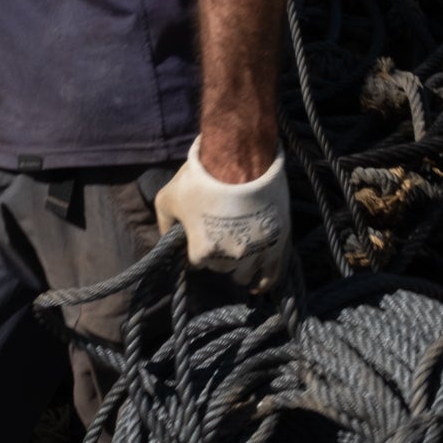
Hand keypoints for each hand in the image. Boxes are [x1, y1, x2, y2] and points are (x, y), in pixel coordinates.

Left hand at [152, 140, 291, 295]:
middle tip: (220, 235)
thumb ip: (164, 224)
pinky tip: (259, 286)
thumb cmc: (201, 176)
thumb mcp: (168, 197)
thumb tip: (166, 238)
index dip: (198, 247)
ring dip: (241, 266)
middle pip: (222, 267)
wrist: (240, 156)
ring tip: (239, 253)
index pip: (198, 262)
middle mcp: (230, 257)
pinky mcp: (277, 242)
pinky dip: (266, 281)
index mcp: (202, 251)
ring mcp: (256, 251)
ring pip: (246, 272)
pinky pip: (273, 273)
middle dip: (219, 255)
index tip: (201, 235)